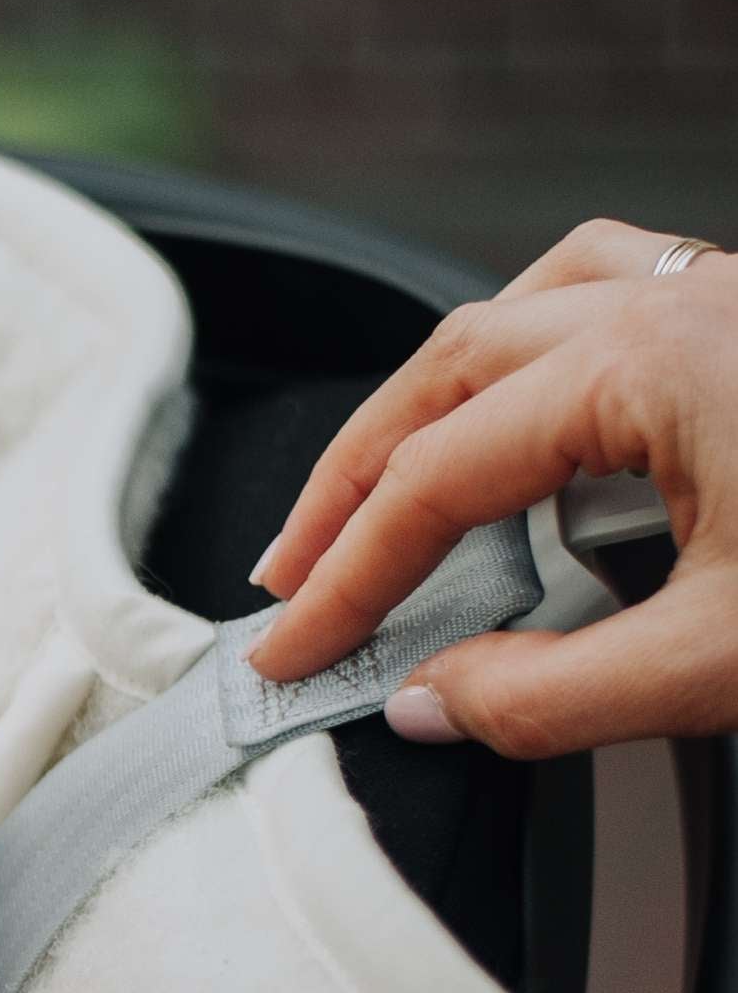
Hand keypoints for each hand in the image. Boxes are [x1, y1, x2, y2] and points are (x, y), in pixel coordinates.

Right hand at [247, 218, 737, 754]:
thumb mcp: (724, 665)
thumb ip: (558, 698)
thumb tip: (432, 700)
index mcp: (651, 365)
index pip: (436, 480)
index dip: (347, 578)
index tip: (297, 651)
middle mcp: (676, 305)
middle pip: (449, 371)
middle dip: (354, 480)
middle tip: (297, 574)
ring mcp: (718, 299)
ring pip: (519, 310)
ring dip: (432, 401)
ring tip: (382, 486)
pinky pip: (606, 291)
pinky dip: (532, 347)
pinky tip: (526, 407)